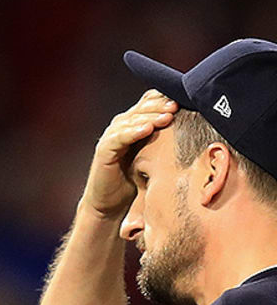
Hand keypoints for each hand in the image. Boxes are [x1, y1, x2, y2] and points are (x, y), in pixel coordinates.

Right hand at [81, 89, 177, 218]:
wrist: (110, 205)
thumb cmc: (135, 181)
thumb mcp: (156, 157)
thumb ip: (168, 141)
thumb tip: (200, 130)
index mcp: (135, 124)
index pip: (150, 103)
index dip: (166, 99)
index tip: (187, 99)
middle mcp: (122, 126)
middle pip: (142, 107)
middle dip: (161, 105)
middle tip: (178, 105)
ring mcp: (112, 137)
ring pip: (131, 119)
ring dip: (150, 116)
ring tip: (167, 116)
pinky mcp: (103, 150)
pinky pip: (119, 137)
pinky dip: (133, 132)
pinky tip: (147, 130)